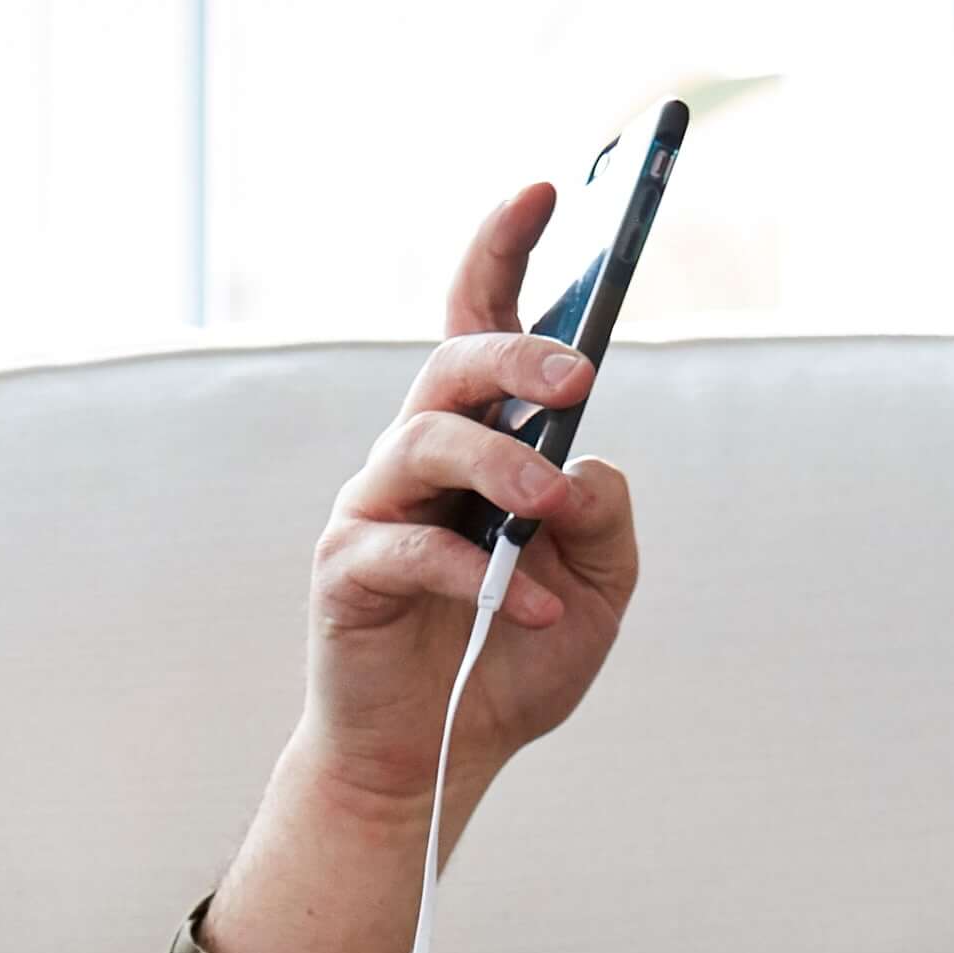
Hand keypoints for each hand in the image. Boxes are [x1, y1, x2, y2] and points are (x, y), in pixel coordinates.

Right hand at [199, 188, 651, 952]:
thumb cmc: (509, 661)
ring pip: (424, 442)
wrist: (431, 764)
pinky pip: (407, 549)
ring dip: (499, 465)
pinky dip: (477, 576)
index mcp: (478, 444)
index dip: (505, 249)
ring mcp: (374, 511)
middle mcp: (417, 460)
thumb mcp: (600, 593)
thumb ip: (607, 521)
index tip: (552, 188)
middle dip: (515, 354)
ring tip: (549, 509)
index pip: (481, 321)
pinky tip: (531, 607)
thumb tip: (587, 462)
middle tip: (580, 377)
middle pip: (452, 366)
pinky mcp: (347, 575)